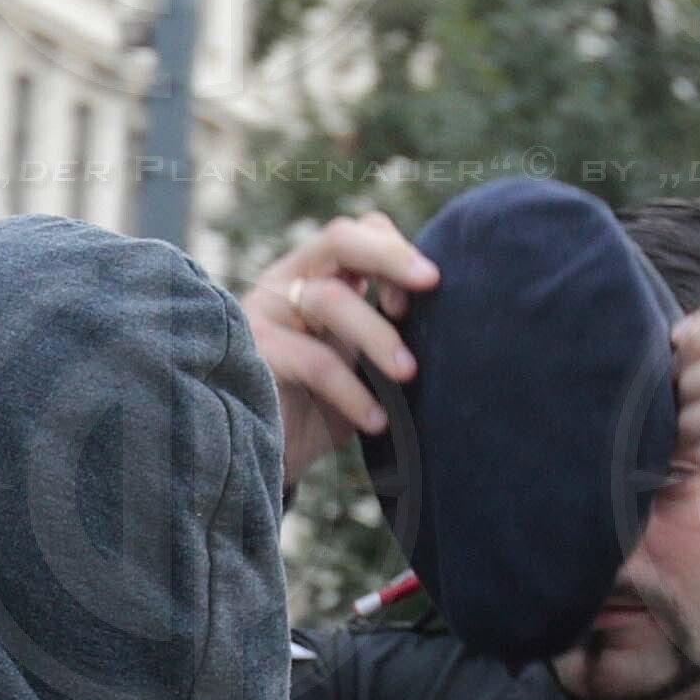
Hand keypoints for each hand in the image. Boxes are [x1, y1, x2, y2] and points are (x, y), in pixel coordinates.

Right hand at [241, 211, 439, 488]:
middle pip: (339, 240)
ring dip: (378, 335)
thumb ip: (384, 328)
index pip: (356, 233)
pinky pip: (314, 361)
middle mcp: (284, 284)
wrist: (262, 465)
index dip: (394, 251)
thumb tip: (447, 314)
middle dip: (391, 257)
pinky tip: (376, 420)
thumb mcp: (359, 362)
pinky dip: (353, 391)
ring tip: (409, 374)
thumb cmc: (317, 412)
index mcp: (313, 278)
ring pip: (331, 299)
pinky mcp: (252, 357)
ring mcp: (263, 316)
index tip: (428, 289)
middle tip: (431, 283)